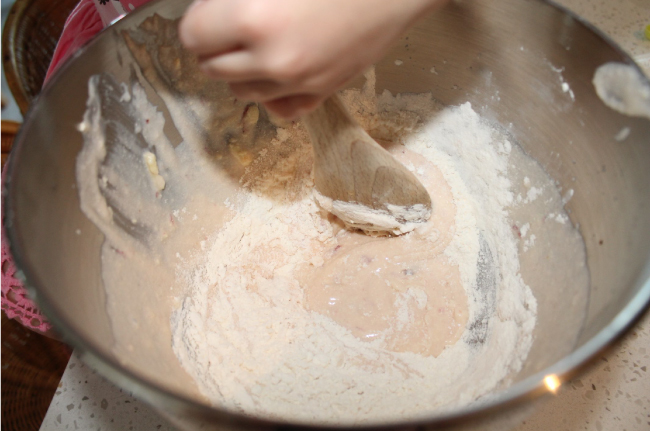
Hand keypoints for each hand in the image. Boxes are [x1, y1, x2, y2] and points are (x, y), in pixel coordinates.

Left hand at [179, 0, 446, 118]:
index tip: (210, 10)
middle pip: (212, 68)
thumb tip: (213, 9)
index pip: (193, 37)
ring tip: (256, 44)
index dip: (199, 21)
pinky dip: (271, 93)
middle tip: (230, 23)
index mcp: (252, 18)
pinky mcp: (323, 92)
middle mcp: (271, 59)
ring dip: (239, 69)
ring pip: (241, 91)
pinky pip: (280, 108)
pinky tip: (279, 70)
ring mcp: (299, 82)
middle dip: (214, 45)